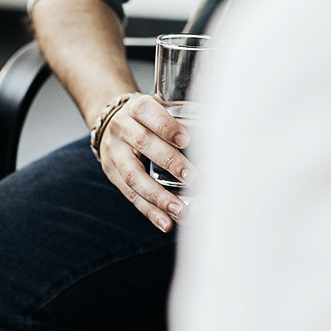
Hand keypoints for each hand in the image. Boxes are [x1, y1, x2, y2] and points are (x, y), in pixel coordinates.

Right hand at [97, 93, 193, 231]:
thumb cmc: (146, 119)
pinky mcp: (113, 175)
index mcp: (136, 108)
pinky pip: (131, 195)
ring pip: (134, 176)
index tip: (186, 140)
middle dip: (169, 161)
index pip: (147, 112)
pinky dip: (150, 211)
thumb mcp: (159, 109)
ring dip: (159, 196)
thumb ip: (183, 117)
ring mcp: (115, 154)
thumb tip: (219, 130)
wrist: (110, 126)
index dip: (166, 126)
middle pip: (143, 143)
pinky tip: (166, 222)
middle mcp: (122, 129)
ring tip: (180, 210)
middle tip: (193, 177)